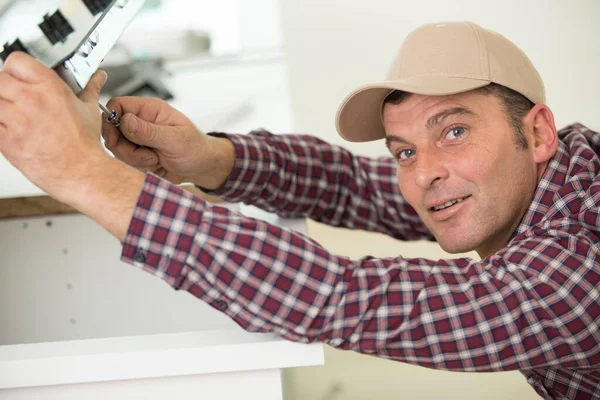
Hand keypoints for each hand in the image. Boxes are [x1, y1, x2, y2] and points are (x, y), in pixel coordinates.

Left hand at [0, 52, 110, 201]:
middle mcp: (31, 100)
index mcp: (50, 87)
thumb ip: (88, 89)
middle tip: (16, 99)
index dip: (17, 69)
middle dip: (6, 88)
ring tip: (14, 116)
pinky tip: (13, 130)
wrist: (81, 172)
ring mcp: (16, 120)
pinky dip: (0, 126)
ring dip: (2, 107)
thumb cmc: (85, 145)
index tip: (20, 78)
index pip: (16, 61)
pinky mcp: (6, 139)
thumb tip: (96, 78)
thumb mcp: (89, 110)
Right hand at [102, 97, 234, 188]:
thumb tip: (125, 120)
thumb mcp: (175, 139)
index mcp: (150, 110)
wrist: (202, 169)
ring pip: (118, 149)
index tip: (115, 138)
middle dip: (126, 148)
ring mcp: (138, 140)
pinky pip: (126, 163)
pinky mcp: (138, 155)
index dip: (111, 120)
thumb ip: (149, 131)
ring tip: (157, 160)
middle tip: (149, 156)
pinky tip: (156, 166)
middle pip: (112, 131)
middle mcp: (141, 122)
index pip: (117, 105)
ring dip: (136, 160)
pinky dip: (140, 168)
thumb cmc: (196, 149)